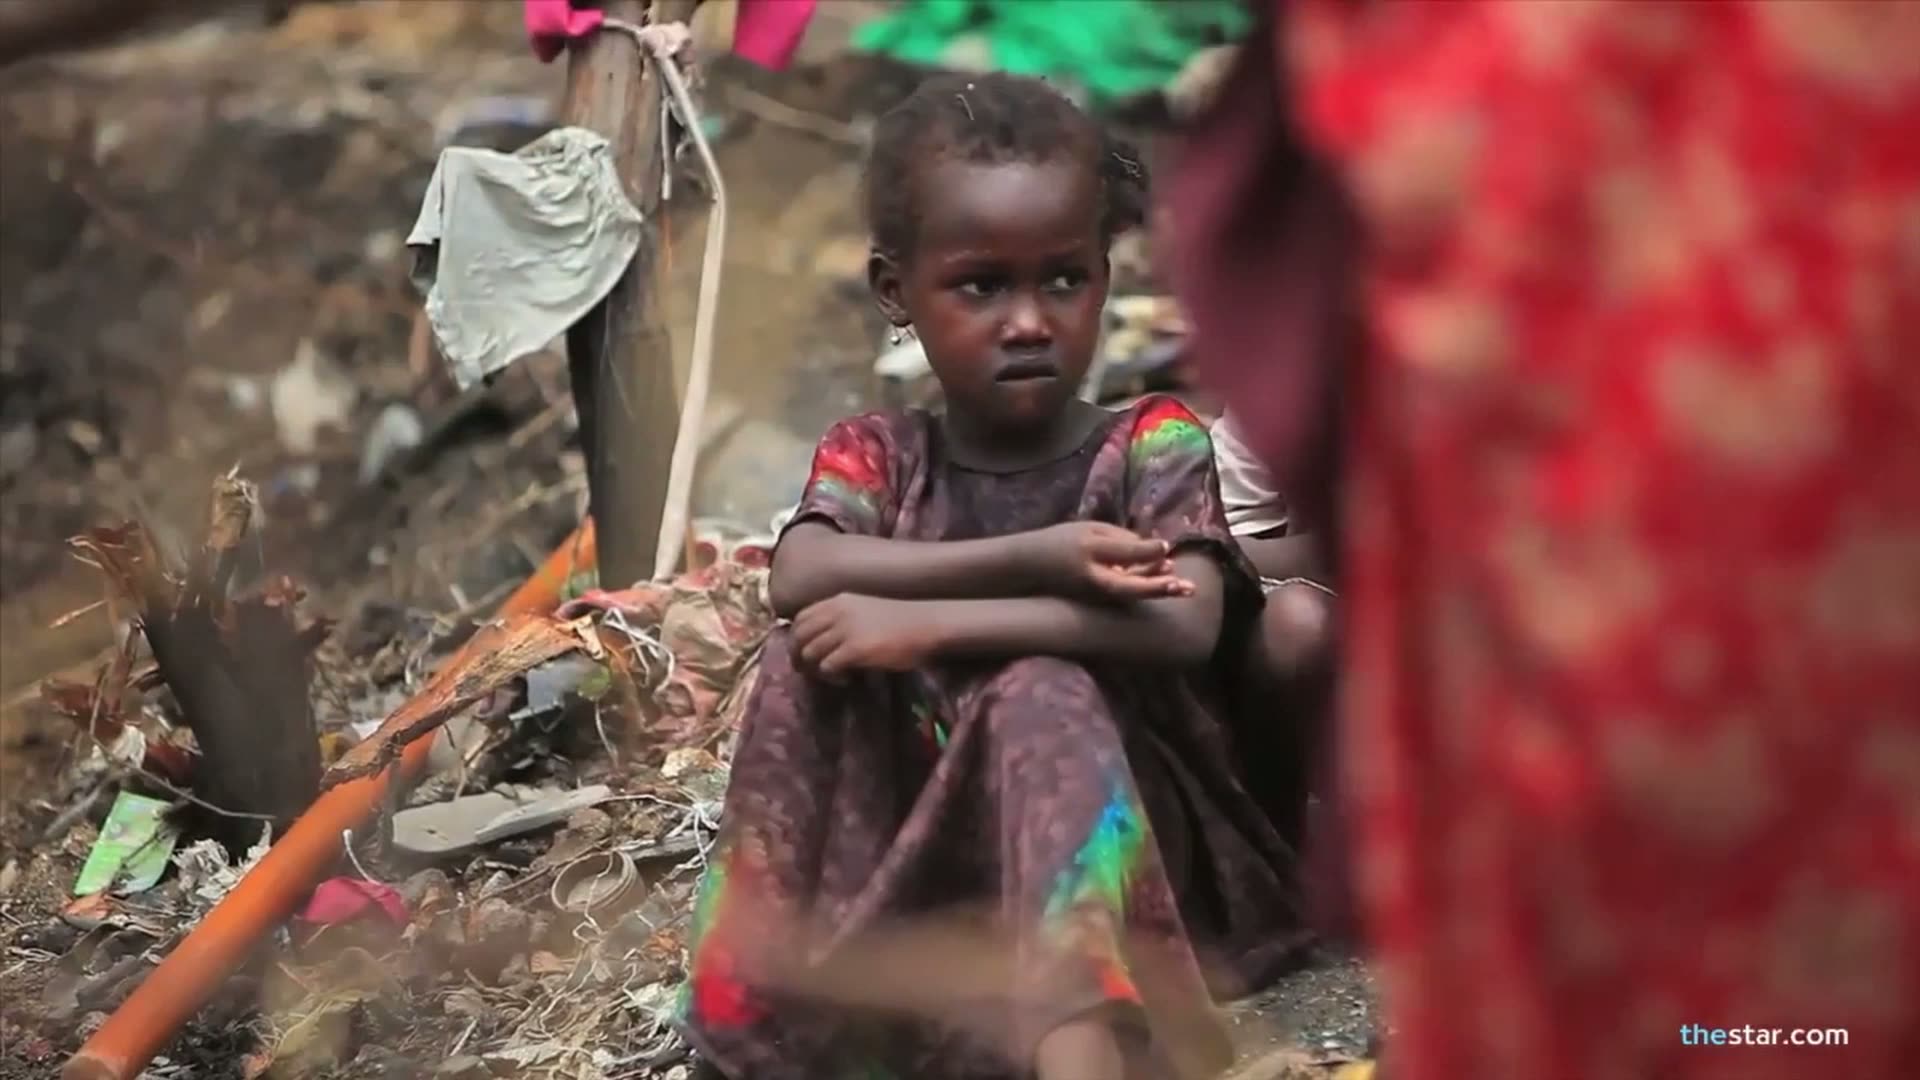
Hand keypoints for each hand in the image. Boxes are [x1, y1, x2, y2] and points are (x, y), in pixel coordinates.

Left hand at [792, 594, 940, 678]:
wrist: (926, 624)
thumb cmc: (902, 620)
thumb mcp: (864, 610)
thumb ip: (841, 619)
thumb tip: (822, 641)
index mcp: (837, 600)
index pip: (800, 618)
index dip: (796, 638)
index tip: (803, 653)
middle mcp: (836, 612)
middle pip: (798, 637)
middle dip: (798, 657)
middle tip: (809, 672)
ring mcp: (844, 629)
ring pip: (809, 653)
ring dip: (816, 670)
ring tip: (833, 677)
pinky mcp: (855, 649)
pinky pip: (827, 666)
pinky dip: (832, 677)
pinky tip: (846, 679)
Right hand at [1021, 522, 1193, 602]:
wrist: (1029, 566)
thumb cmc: (1061, 541)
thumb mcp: (1088, 529)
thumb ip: (1119, 537)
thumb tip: (1152, 546)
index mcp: (1090, 551)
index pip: (1123, 552)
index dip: (1147, 550)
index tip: (1167, 545)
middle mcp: (1093, 576)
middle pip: (1128, 585)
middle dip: (1156, 586)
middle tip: (1182, 584)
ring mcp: (1094, 591)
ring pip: (1130, 592)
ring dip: (1156, 590)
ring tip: (1185, 588)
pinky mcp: (1097, 597)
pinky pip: (1125, 593)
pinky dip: (1145, 588)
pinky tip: (1166, 581)